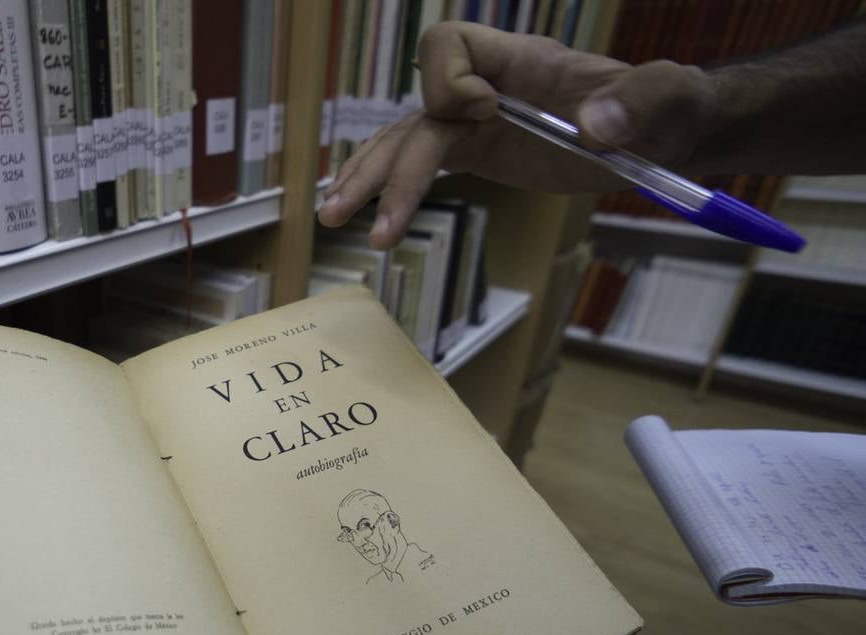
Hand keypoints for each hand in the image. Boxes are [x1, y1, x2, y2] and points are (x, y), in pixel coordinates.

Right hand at [318, 22, 715, 248]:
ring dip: (370, 179)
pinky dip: (392, 189)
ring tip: (335, 220)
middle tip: (358, 213)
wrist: (666, 134)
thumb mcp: (669, 103)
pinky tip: (366, 220)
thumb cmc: (669, 109)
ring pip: (406, 142)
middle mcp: (487, 89)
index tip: (483, 116)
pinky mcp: (478, 153)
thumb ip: (642, 103)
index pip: (449, 45)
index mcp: (521, 62)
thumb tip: (595, 125)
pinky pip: (422, 164)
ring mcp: (477, 123)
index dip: (449, 81)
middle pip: (415, 111)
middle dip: (387, 161)